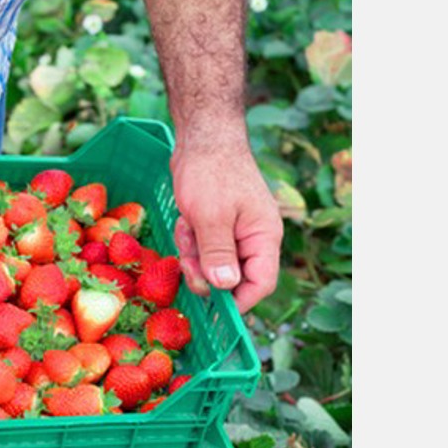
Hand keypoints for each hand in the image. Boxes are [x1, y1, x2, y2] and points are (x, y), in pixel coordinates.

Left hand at [170, 129, 282, 313]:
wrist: (201, 138)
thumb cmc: (210, 172)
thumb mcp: (211, 216)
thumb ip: (218, 253)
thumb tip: (224, 287)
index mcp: (263, 238)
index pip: (260, 284)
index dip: (238, 302)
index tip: (212, 310)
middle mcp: (252, 239)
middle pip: (231, 279)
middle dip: (204, 272)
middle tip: (186, 258)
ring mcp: (233, 233)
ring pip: (211, 265)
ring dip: (192, 253)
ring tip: (187, 225)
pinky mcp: (214, 227)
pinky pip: (200, 248)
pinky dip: (188, 239)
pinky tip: (184, 218)